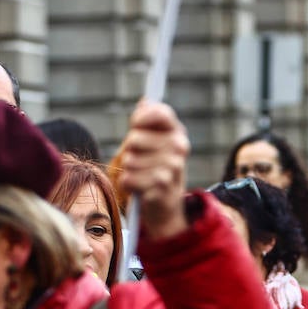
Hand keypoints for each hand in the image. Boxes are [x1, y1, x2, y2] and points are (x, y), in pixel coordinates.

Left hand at [117, 100, 189, 240]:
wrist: (168, 206)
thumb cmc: (158, 169)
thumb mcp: (157, 144)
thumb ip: (148, 122)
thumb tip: (145, 101)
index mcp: (178, 133)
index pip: (158, 112)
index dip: (140, 118)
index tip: (135, 125)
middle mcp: (179, 148)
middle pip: (134, 139)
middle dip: (130, 151)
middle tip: (142, 161)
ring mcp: (172, 168)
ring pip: (129, 160)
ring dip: (129, 170)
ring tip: (143, 176)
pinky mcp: (160, 187)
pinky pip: (128, 178)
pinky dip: (128, 185)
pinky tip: (141, 188)